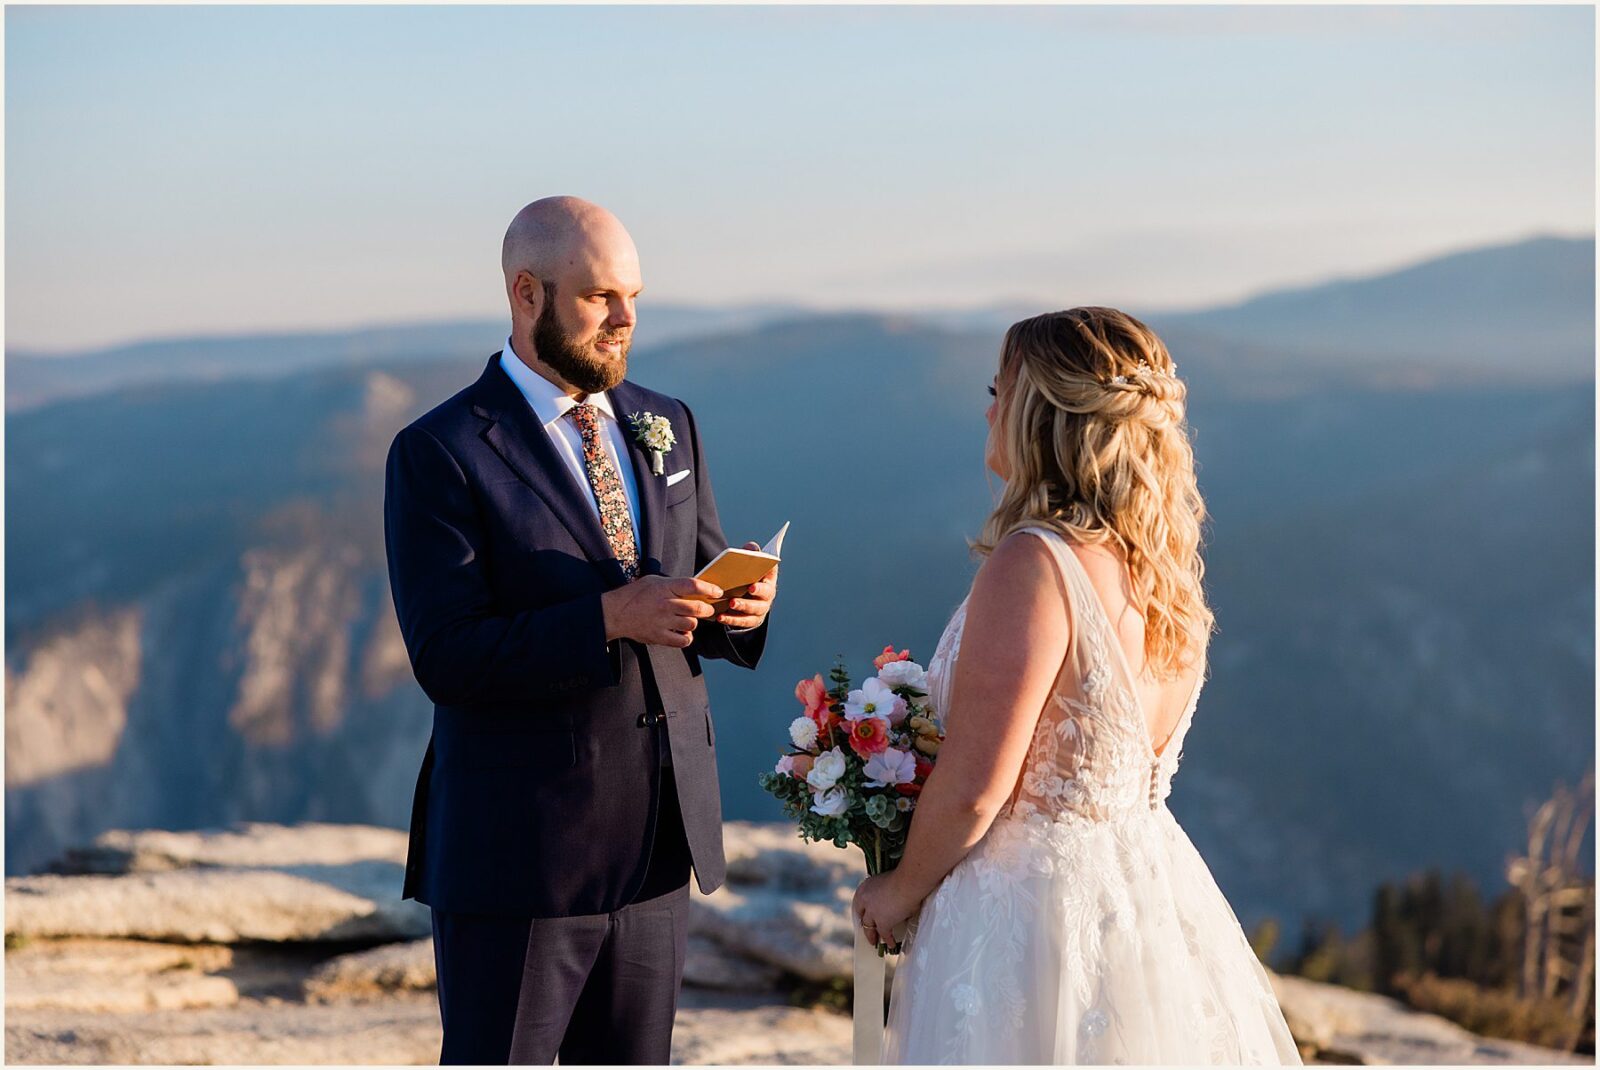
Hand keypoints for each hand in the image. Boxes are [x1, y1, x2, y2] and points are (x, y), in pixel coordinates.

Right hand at [601, 575, 722, 647]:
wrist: (613, 614)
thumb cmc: (634, 595)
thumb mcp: (653, 581)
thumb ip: (673, 584)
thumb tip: (695, 587)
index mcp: (664, 587)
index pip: (693, 585)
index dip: (709, 588)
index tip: (717, 591)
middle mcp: (665, 604)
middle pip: (697, 608)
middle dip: (707, 609)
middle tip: (706, 609)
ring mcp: (662, 622)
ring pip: (692, 624)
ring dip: (694, 623)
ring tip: (688, 620)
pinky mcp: (659, 637)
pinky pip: (683, 640)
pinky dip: (686, 638)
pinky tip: (682, 633)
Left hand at [717, 542, 777, 628]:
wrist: (745, 595)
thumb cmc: (746, 576)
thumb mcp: (749, 564)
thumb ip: (750, 554)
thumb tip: (751, 546)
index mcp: (769, 577)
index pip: (772, 573)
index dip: (766, 577)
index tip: (752, 585)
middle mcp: (768, 594)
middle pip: (765, 594)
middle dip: (755, 593)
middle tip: (742, 593)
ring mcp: (762, 608)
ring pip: (755, 610)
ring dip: (742, 607)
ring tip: (730, 604)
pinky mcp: (753, 619)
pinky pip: (744, 622)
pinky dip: (732, 620)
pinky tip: (720, 617)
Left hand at [852, 871, 918, 953]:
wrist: (909, 882)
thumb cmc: (903, 878)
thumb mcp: (887, 882)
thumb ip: (884, 892)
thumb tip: (891, 900)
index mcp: (865, 888)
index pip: (859, 903)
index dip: (862, 912)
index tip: (864, 917)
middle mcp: (865, 900)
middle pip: (862, 917)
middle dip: (865, 925)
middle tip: (868, 931)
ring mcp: (872, 912)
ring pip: (869, 928)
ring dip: (872, 936)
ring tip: (874, 942)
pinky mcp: (882, 922)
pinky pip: (884, 934)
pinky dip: (888, 940)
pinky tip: (891, 944)